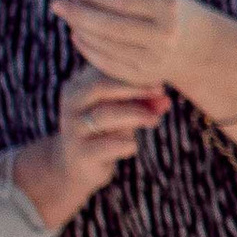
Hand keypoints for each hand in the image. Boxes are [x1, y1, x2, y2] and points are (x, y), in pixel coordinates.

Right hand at [12, 64, 170, 230]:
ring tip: (154, 119)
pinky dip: (126, 143)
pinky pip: (108, 145)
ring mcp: (73, 129)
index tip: (158, 78)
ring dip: (136, 115)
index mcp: (79, 86)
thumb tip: (165, 99)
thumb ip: (142, 102)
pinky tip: (133, 145)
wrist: (75, 167)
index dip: (132, 72)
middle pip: (101, 86)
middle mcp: (72, 104)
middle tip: (160, 91)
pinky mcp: (80, 154)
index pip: (104, 69)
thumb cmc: (104, 131)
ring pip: (105, 115)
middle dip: (135, 88)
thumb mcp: (122, 112)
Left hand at [55, 0, 232, 99]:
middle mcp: (163, 35)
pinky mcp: (144, 77)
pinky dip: (88, 49)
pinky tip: (78, 35)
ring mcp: (154, 60)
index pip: (120, 1)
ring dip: (80, 30)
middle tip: (56, 4)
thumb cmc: (170, 10)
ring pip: (105, 46)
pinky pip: (107, 64)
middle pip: (109, 26)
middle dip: (78, 14)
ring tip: (68, 16)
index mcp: (167, 6)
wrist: (200, 47)